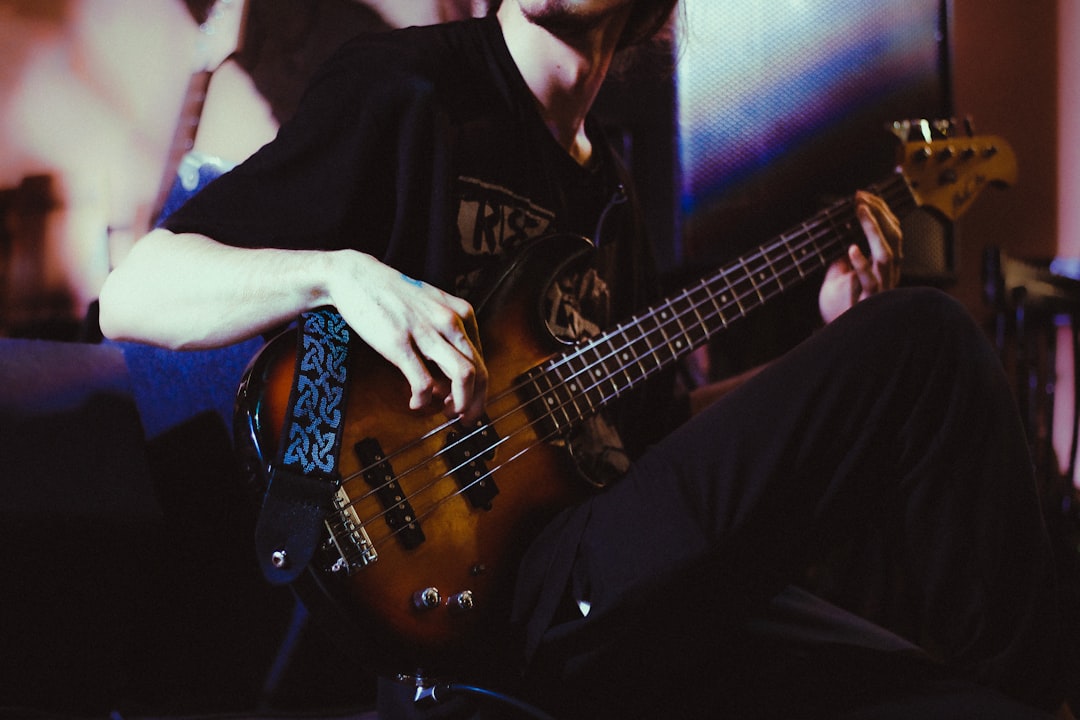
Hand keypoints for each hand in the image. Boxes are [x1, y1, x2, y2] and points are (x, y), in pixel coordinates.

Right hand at [327, 252, 487, 422]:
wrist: (356, 276)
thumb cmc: (392, 296)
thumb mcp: (431, 308)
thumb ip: (446, 337)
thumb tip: (450, 377)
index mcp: (461, 313)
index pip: (482, 360)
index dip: (479, 390)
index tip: (470, 403)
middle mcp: (450, 321)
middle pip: (479, 372)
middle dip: (475, 403)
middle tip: (465, 418)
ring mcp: (426, 332)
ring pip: (463, 376)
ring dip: (460, 403)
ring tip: (446, 413)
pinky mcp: (400, 344)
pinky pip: (424, 382)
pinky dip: (424, 400)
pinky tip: (415, 402)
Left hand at [818, 190, 902, 323]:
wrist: (843, 340)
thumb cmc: (842, 309)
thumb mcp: (839, 277)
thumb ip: (840, 260)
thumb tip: (836, 240)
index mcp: (885, 265)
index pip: (891, 231)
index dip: (881, 211)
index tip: (864, 195)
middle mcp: (888, 274)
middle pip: (894, 237)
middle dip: (879, 214)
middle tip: (861, 198)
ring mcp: (881, 287)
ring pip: (886, 255)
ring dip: (873, 231)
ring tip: (860, 213)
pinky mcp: (870, 302)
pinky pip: (870, 281)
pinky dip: (861, 264)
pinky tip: (851, 249)